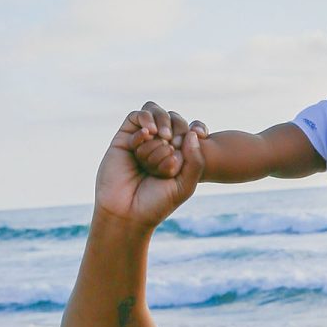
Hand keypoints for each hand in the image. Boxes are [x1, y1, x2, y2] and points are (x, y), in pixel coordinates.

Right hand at [97, 103, 206, 229]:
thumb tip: (192, 133)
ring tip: (163, 138)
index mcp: (179, 155)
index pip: (192, 130)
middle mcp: (161, 146)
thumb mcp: (186, 184)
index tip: (203, 134)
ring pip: (156, 114)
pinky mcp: (123, 140)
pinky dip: (145, 121)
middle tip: (173, 146)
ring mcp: (142, 142)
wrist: (127, 212)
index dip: (198, 127)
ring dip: (163, 123)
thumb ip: (195, 159)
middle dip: (178, 129)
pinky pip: (135, 118)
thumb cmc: (158, 202)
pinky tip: (148, 136)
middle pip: (175, 120)